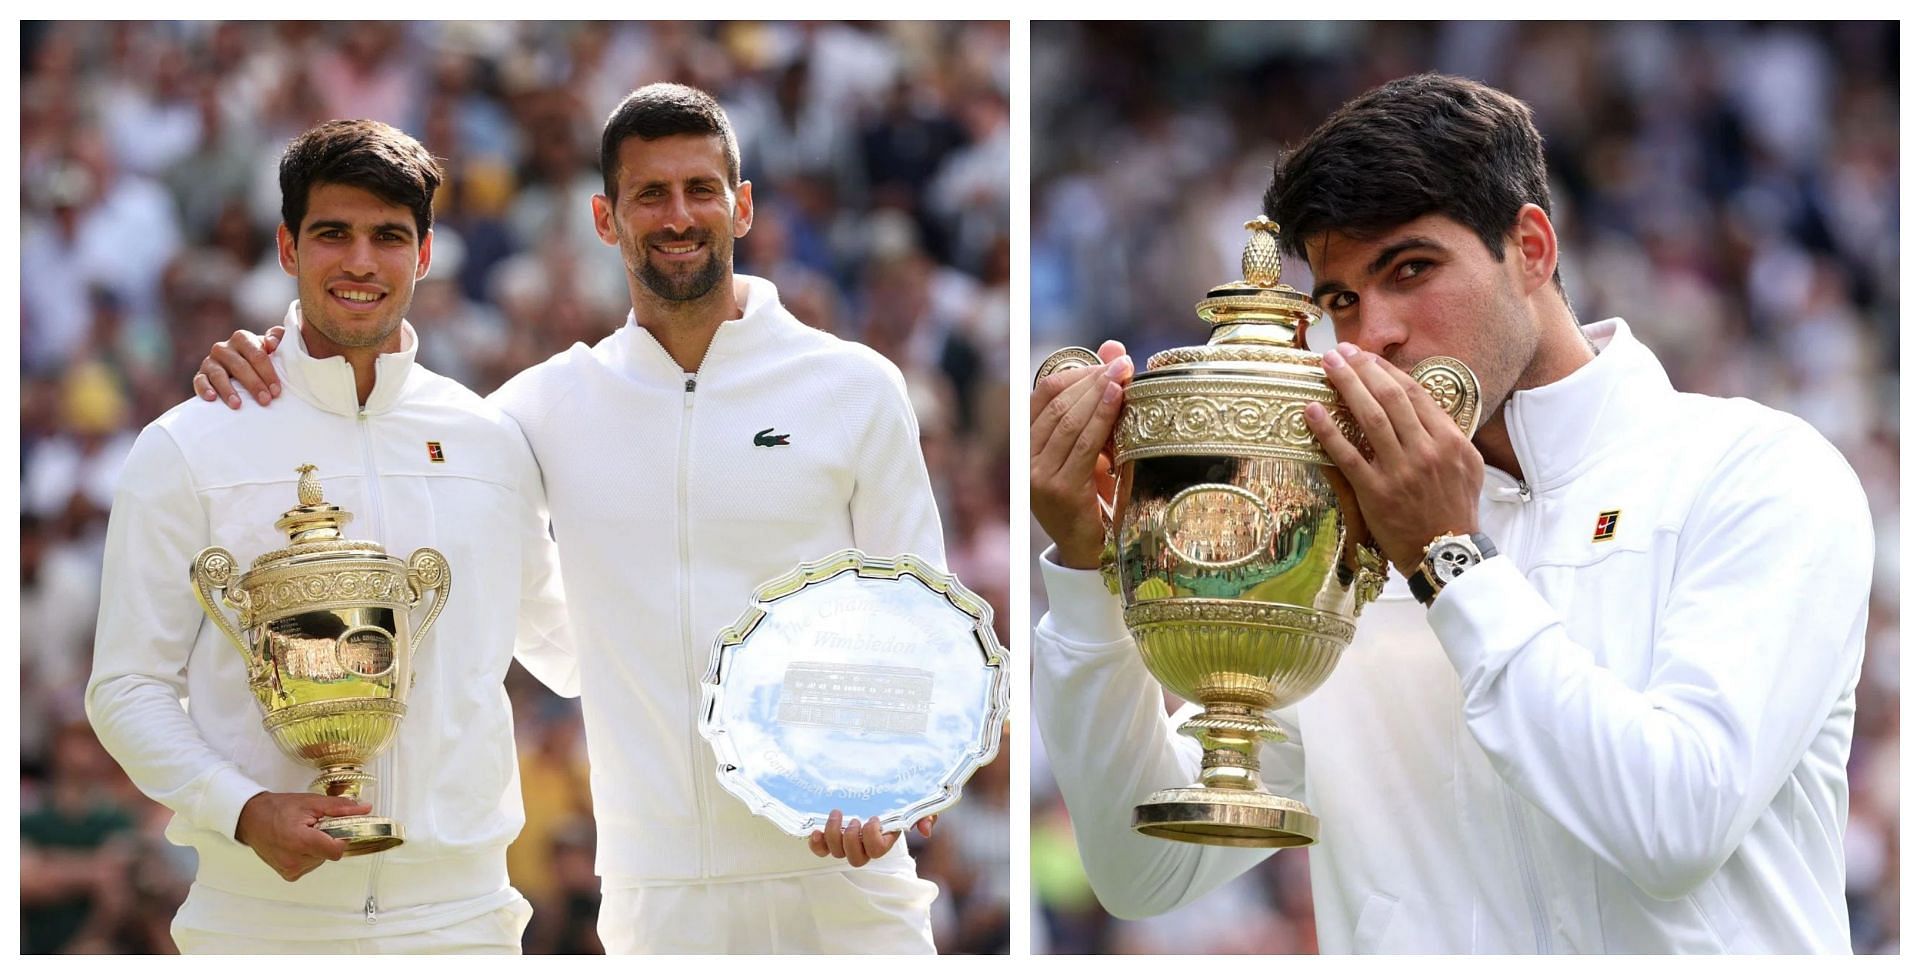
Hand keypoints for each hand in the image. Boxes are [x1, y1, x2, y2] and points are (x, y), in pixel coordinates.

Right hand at [194, 326, 285, 408]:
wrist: (243, 372)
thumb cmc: (262, 360)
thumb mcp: (273, 347)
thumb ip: (278, 337)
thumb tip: (272, 344)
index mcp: (242, 338)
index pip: (257, 355)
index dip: (268, 373)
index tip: (276, 391)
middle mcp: (224, 348)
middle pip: (240, 366)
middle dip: (254, 384)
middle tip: (265, 401)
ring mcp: (210, 361)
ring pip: (219, 375)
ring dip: (228, 390)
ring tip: (238, 405)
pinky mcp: (201, 374)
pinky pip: (199, 381)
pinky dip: (205, 389)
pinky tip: (212, 398)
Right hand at [234, 791, 368, 881]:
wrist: (251, 819)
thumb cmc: (277, 809)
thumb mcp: (311, 802)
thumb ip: (340, 808)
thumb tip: (364, 809)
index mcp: (301, 842)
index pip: (337, 850)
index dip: (340, 837)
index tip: (334, 827)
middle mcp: (295, 860)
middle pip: (329, 853)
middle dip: (327, 839)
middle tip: (312, 826)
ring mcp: (290, 870)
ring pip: (321, 859)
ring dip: (317, 847)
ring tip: (301, 834)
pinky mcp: (288, 875)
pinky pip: (310, 865)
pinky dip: (308, 855)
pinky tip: (296, 844)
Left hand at [807, 809, 935, 867]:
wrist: (882, 790)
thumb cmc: (901, 799)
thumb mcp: (917, 804)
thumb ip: (925, 815)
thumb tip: (925, 830)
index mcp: (884, 839)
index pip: (877, 851)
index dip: (872, 838)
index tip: (873, 818)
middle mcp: (865, 846)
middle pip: (855, 858)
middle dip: (852, 839)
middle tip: (854, 819)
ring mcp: (847, 843)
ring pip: (837, 853)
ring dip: (834, 835)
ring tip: (837, 814)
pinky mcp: (832, 837)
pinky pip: (821, 849)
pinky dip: (817, 844)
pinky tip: (816, 830)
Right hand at [1031, 341, 1131, 569]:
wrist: (1092, 553)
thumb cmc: (1094, 495)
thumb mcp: (1094, 445)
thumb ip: (1099, 400)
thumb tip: (1113, 346)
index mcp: (1026, 445)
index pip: (1042, 394)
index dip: (1075, 372)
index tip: (1108, 360)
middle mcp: (1024, 459)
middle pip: (1056, 403)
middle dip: (1092, 378)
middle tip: (1123, 363)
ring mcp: (1038, 476)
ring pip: (1068, 420)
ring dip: (1099, 392)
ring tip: (1125, 374)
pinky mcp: (1059, 491)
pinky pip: (1083, 444)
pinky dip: (1102, 417)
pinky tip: (1119, 399)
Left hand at [1304, 343, 1483, 576]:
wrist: (1447, 553)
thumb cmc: (1455, 509)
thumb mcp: (1468, 466)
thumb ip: (1447, 434)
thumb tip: (1424, 406)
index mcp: (1449, 440)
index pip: (1414, 394)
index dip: (1387, 371)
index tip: (1367, 357)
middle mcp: (1426, 451)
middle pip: (1389, 398)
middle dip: (1362, 369)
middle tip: (1340, 352)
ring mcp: (1400, 471)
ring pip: (1369, 418)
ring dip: (1345, 387)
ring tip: (1326, 367)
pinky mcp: (1376, 493)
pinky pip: (1347, 455)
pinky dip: (1328, 431)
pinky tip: (1311, 411)